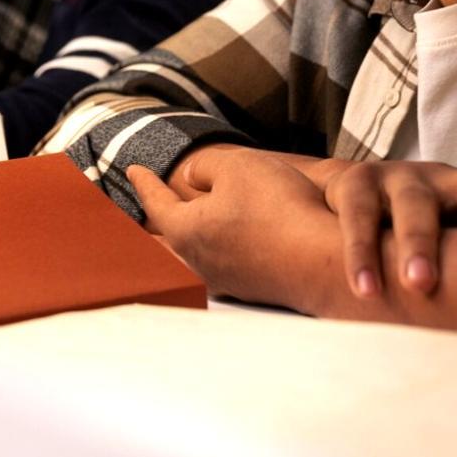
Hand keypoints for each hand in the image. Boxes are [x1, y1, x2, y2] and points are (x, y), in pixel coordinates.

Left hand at [128, 147, 338, 313]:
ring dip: (174, 246)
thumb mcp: (238, 167)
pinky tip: (213, 256)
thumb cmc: (279, 210)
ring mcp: (225, 280)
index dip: (144, 183)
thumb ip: (207, 166)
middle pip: (161, 244)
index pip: (155, 203)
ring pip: (186, 260)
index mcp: (187, 230)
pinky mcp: (252, 289)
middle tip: (132, 219)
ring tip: (167, 238)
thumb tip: (190, 178)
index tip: (133, 170)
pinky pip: (215, 269)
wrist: (324, 263)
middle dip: (146, 228)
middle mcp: (199, 261)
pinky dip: (203, 257)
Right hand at [302, 159, 456, 299]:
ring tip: (372, 291)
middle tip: (422, 283)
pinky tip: (362, 288)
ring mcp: (385, 179)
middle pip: (421, 206)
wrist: (365, 187)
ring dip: (372, 250)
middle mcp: (425, 179)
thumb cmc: (435, 222)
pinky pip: (350, 221)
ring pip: (374, 211)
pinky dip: (355, 255)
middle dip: (420, 243)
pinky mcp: (352, 186)